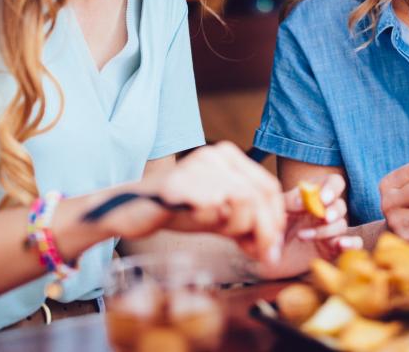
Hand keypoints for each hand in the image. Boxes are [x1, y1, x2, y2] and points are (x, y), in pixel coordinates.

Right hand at [128, 142, 286, 264]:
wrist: (133, 209)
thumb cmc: (178, 211)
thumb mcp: (220, 217)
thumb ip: (246, 226)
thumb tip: (272, 250)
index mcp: (228, 156)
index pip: (268, 187)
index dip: (275, 219)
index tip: (270, 246)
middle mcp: (216, 155)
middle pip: (260, 196)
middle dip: (264, 231)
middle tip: (259, 254)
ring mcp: (198, 166)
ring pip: (243, 202)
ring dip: (238, 227)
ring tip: (220, 232)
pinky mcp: (182, 184)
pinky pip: (214, 209)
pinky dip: (213, 223)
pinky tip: (199, 221)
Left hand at [253, 174, 362, 279]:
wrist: (267, 253)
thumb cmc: (272, 225)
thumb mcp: (277, 209)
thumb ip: (289, 200)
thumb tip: (304, 199)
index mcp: (315, 194)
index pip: (334, 183)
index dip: (332, 189)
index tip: (323, 199)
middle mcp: (325, 210)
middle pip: (340, 205)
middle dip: (333, 211)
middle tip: (324, 218)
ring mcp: (330, 229)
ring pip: (342, 225)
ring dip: (325, 231)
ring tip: (302, 236)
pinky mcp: (333, 248)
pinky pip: (353, 243)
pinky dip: (352, 243)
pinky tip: (342, 244)